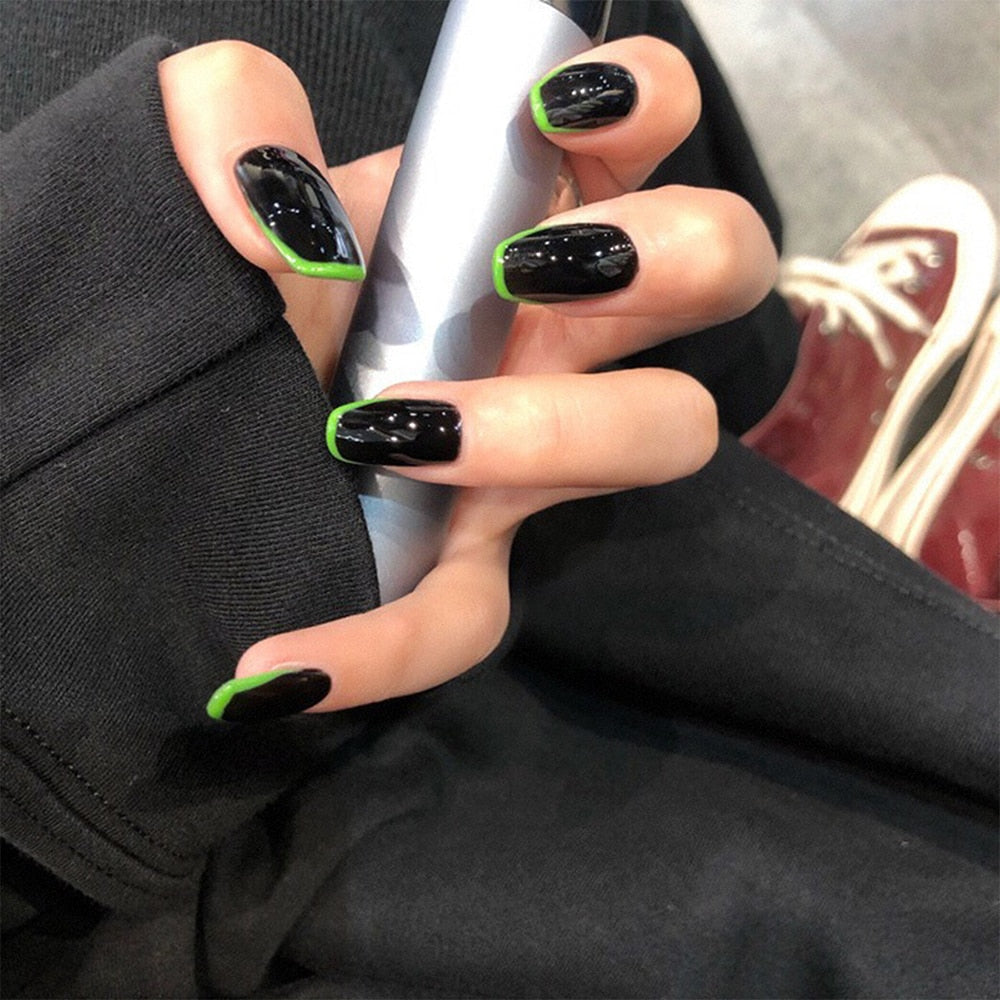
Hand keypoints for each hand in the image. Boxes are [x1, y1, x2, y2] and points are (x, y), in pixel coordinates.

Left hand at [158, 37, 776, 719]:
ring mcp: (530, 451)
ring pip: (663, 433)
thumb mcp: (217, 174)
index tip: (554, 114)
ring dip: (552, 430)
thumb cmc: (229, 285)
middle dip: (663, 256)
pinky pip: (473, 620)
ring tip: (395, 432)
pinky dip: (386, 647)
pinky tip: (285, 663)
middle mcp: (559, 326)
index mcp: (516, 209)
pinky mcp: (462, 565)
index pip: (647, 130)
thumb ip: (233, 116)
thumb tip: (279, 199)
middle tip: (522, 274)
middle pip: (718, 270)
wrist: (175, 409)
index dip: (647, 101)